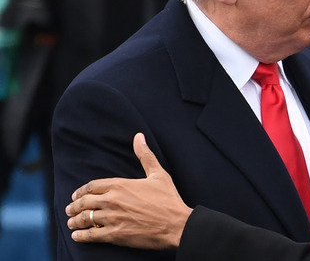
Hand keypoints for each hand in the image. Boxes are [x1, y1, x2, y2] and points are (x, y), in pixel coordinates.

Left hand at [66, 133, 191, 249]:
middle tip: (69, 210)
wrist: (176, 224)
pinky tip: (77, 236)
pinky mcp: (115, 235)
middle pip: (84, 202)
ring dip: (75, 221)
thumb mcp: (158, 174)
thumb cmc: (168, 199)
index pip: (92, 186)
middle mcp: (112, 200)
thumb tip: (139, 137)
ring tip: (72, 223)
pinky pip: (91, 235)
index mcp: (120, 185)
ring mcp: (112, 218)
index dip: (81, 191)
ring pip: (85, 219)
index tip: (76, 195)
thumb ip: (145, 156)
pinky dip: (81, 235)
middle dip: (74, 206)